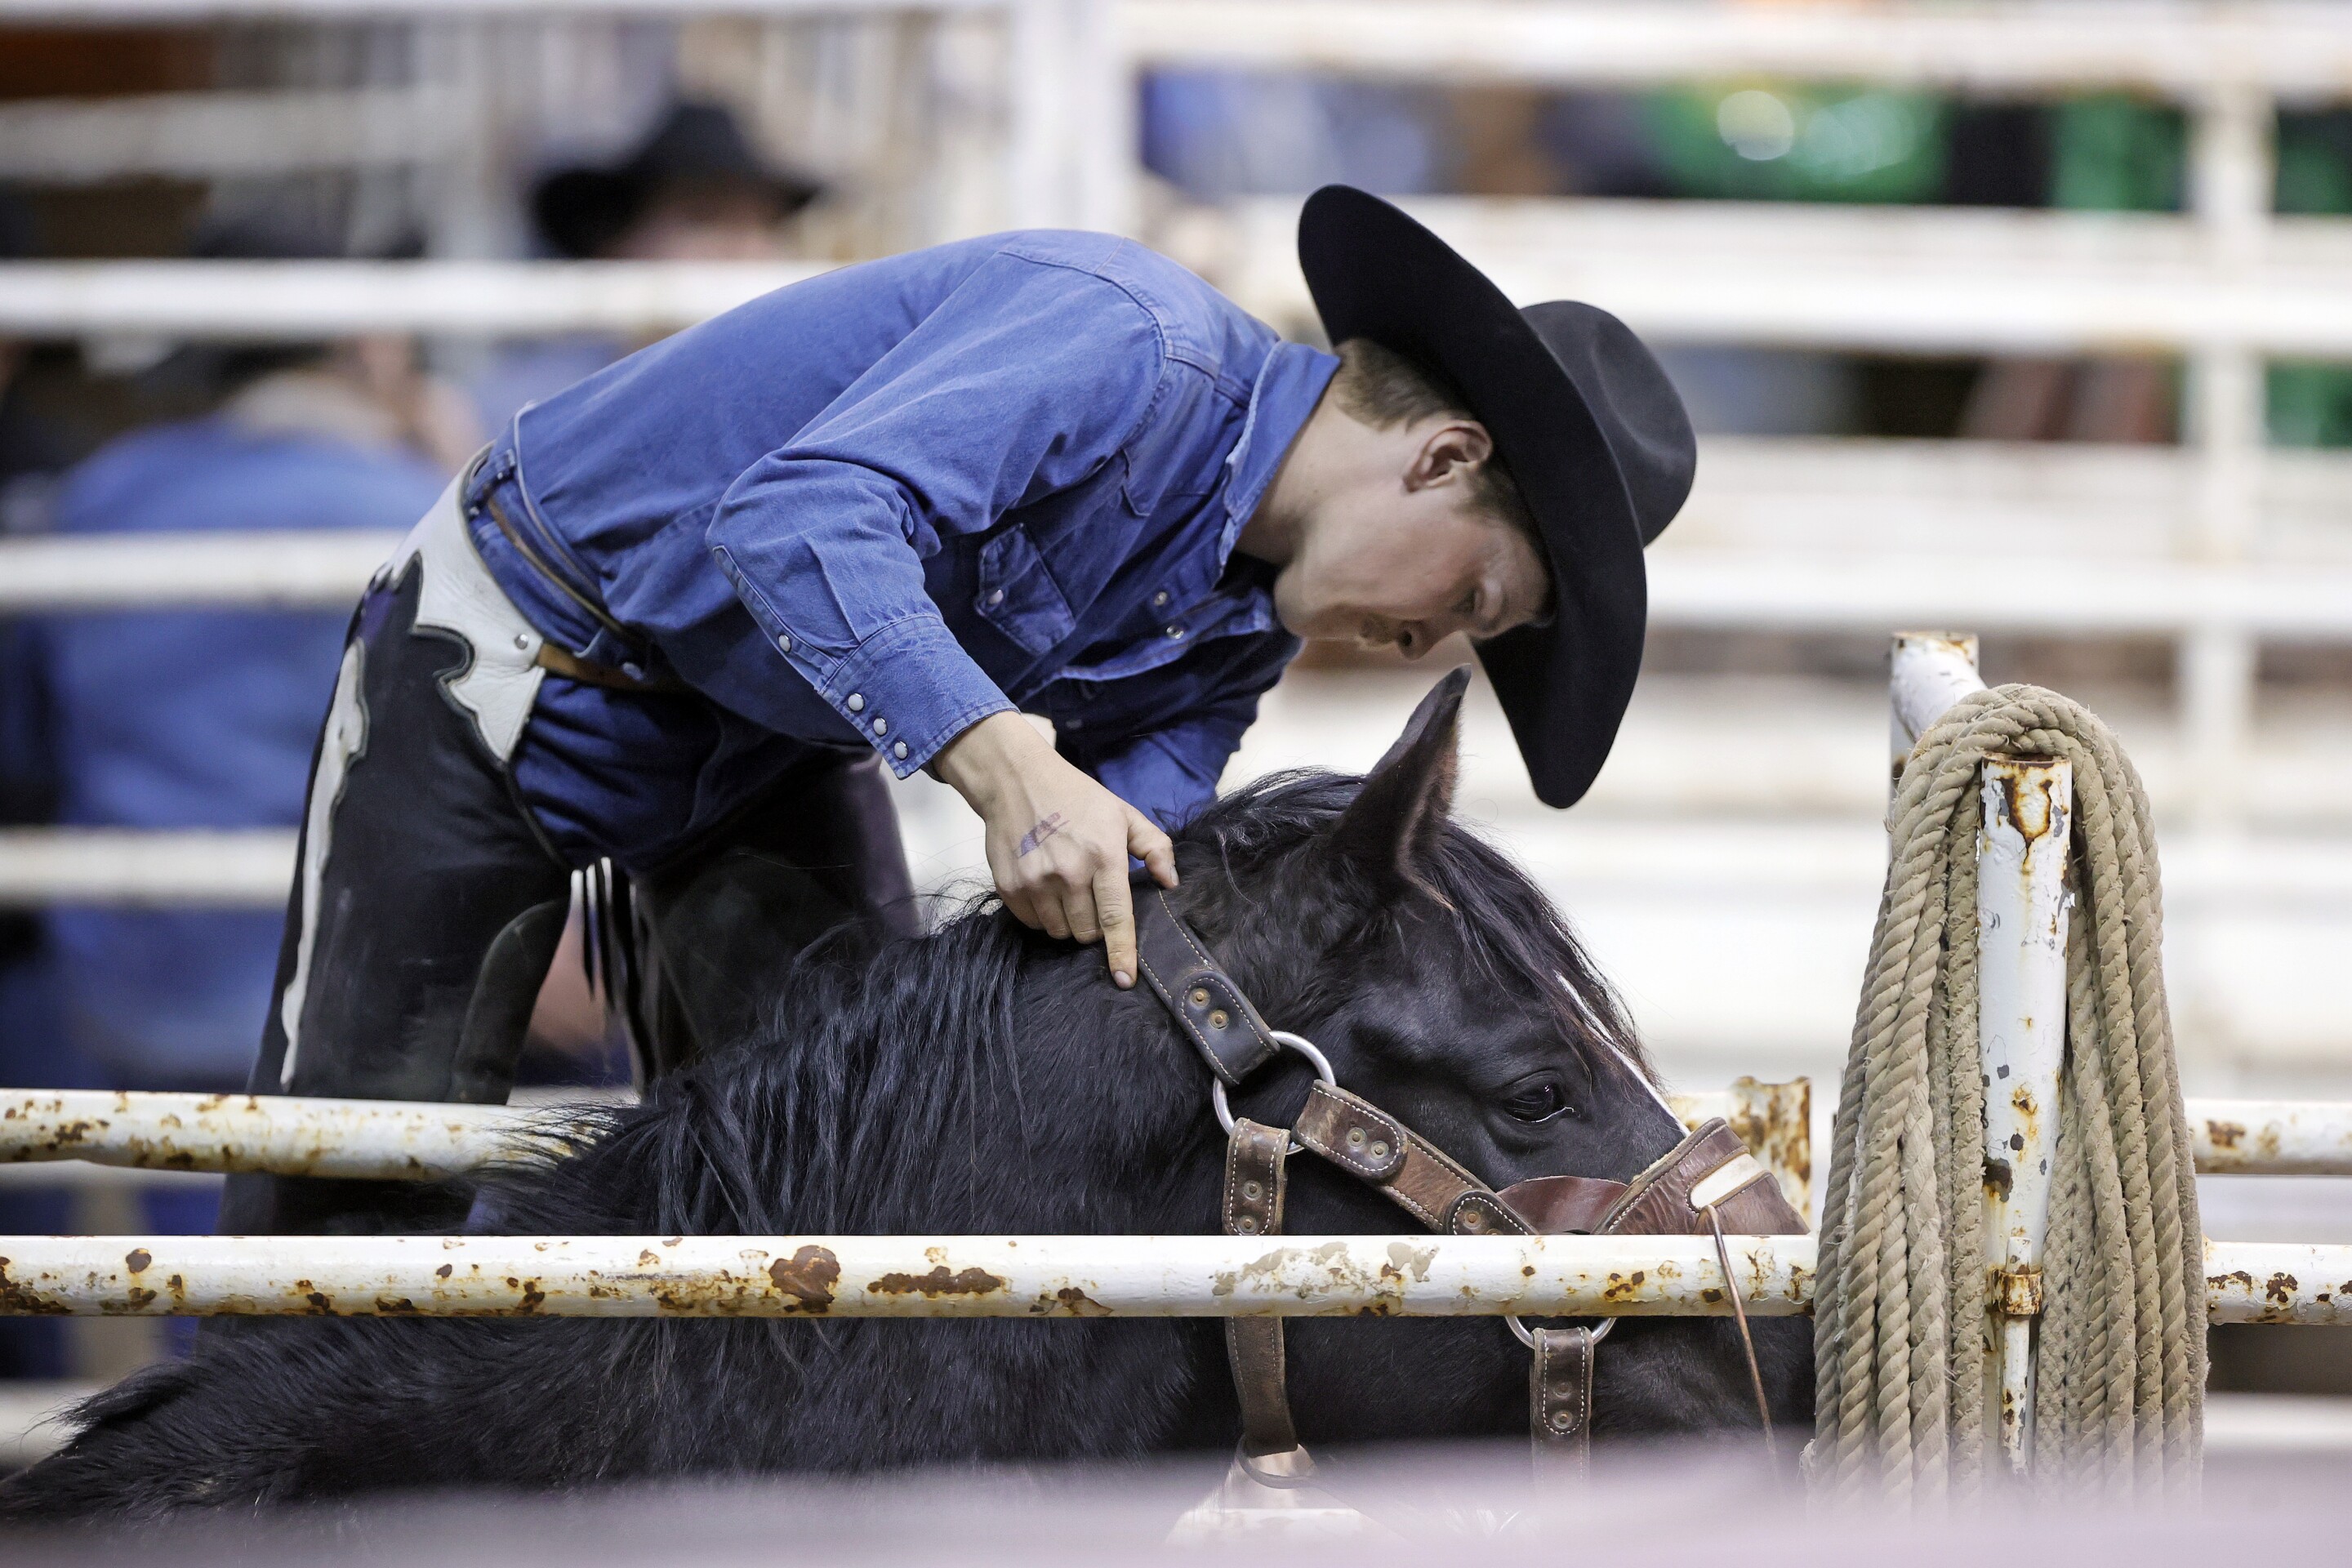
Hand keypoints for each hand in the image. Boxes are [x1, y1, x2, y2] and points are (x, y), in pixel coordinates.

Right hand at [931, 711, 1177, 986]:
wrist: (1017, 780)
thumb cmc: (1076, 797)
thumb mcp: (1123, 813)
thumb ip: (1155, 847)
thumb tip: (1171, 882)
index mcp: (1103, 855)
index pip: (1116, 917)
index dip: (1122, 952)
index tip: (1125, 979)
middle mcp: (1068, 872)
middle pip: (1086, 932)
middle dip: (1093, 925)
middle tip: (1090, 895)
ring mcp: (1035, 881)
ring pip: (1059, 932)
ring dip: (1067, 921)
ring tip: (1066, 888)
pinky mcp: (1009, 887)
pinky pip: (1033, 923)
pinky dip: (1042, 915)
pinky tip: (1045, 887)